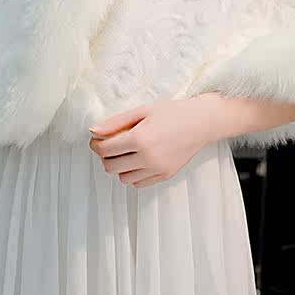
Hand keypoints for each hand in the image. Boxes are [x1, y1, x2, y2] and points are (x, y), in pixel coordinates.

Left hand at [88, 97, 215, 188]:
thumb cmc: (171, 112)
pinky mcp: (165, 176)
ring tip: (125, 152)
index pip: (105, 150)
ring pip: (123, 178)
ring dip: (119, 166)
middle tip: (110, 145)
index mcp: (139, 139)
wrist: (201, 122)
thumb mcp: (142, 111)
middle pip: (111, 167)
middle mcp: (147, 158)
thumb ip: (115, 122)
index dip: (96, 145)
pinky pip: (139, 183)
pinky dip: (133, 174)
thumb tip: (93, 131)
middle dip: (105, 156)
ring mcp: (157, 169)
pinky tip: (138, 160)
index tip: (96, 140)